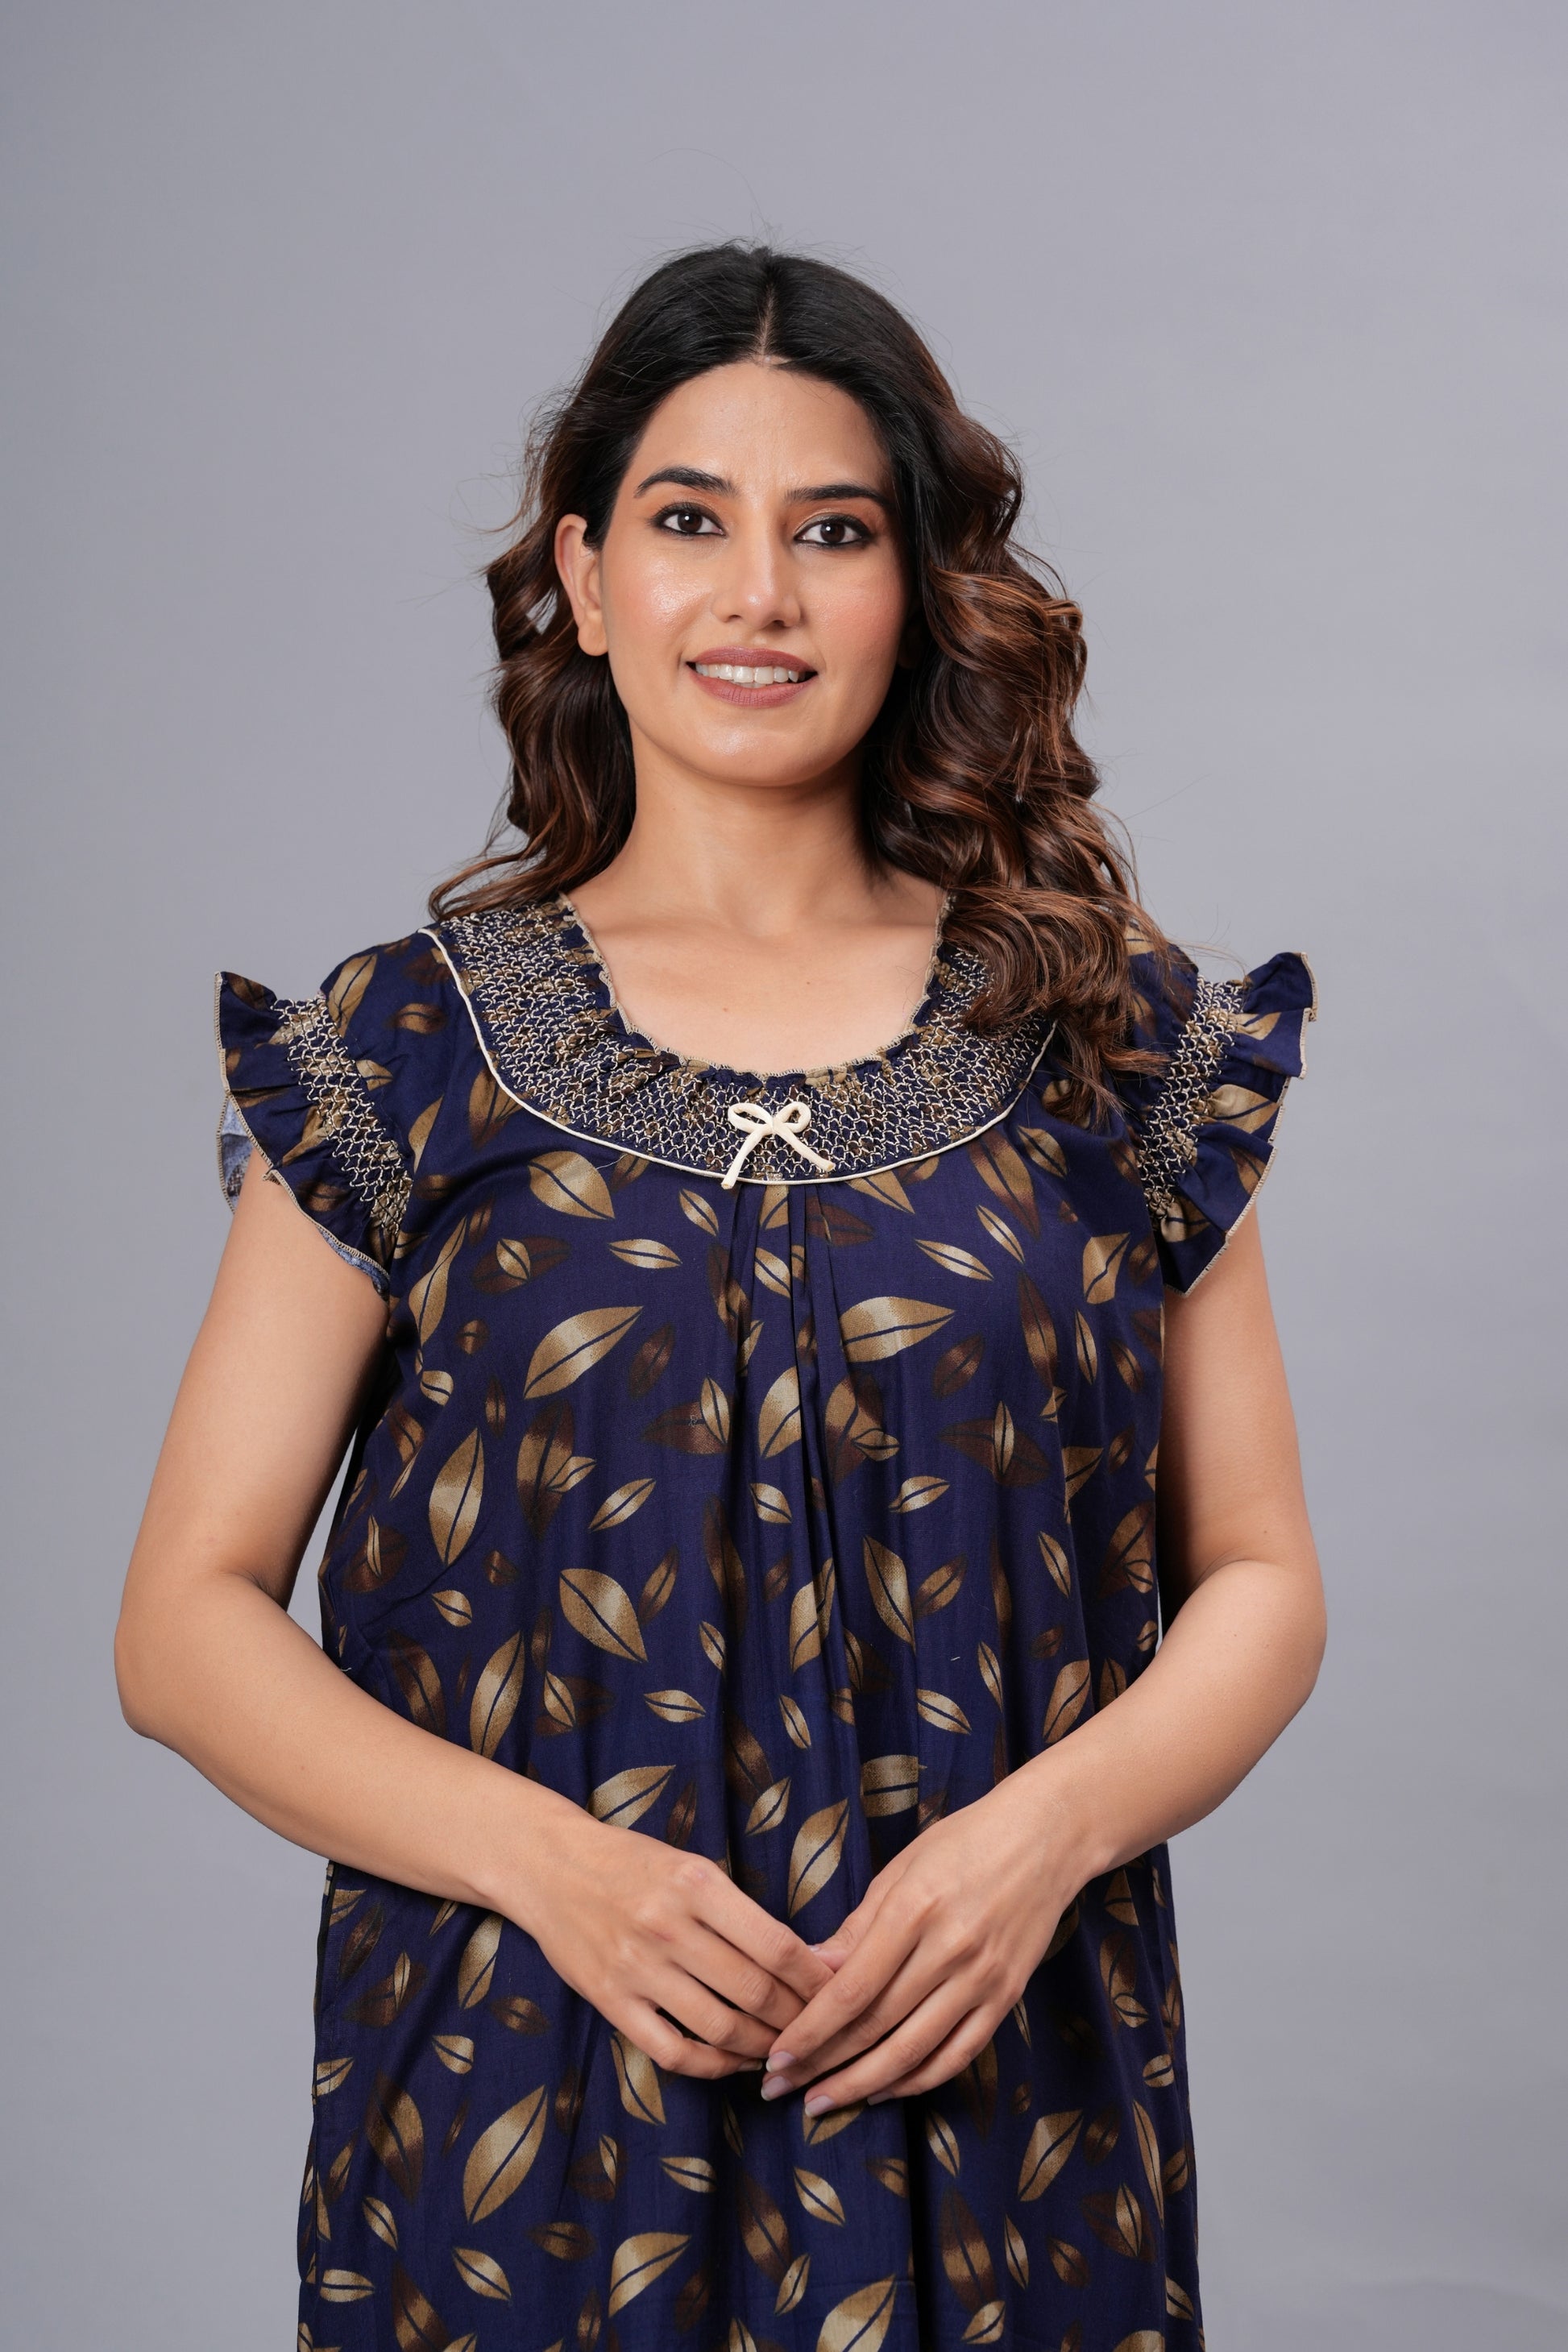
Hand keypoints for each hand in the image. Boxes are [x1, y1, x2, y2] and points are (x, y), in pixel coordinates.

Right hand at [512, 1806, 839, 2079]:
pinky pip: (672, 2051)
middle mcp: (669, 1926)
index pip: (777, 1945)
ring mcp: (636, 1968)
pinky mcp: (610, 2001)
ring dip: (761, 2048)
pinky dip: (712, 2067)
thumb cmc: (633, 1863)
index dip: (816, 1980)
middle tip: (820, 2032)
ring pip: (719, 2028)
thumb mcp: (692, 1867)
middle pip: (755, 1992)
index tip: (841, 1993)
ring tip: (782, 2049)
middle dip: (798, 2020)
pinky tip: (734, 2063)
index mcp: (697, 1884)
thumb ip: (742, 1912)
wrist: (550, 1866)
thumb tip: (809, 1959)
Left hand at [758, 1764, 1082, 2111]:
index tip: (776, 2057)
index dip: (810, 2031)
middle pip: (876, 2027)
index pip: (851, 1989)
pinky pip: (956, 2055)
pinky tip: (882, 2091)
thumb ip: (858, 1925)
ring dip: (861, 2085)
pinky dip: (916, 2081)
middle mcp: (951, 1950)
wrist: (1047, 1837)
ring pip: (913, 2052)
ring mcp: (983, 1979)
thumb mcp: (901, 1867)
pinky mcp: (1006, 1998)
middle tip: (779, 2089)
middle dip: (822, 2064)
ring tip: (821, 2103)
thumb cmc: (965, 1841)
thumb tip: (810, 1969)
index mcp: (915, 1909)